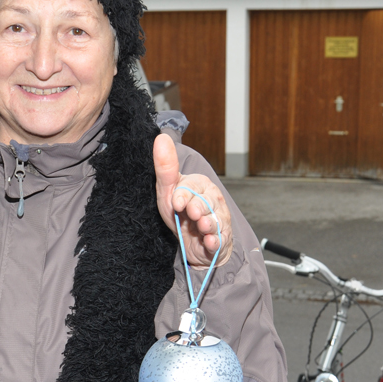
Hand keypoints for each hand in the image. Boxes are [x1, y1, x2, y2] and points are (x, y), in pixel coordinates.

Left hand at [153, 134, 232, 266]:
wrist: (192, 244)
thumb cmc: (180, 214)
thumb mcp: (168, 191)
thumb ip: (165, 168)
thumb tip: (161, 137)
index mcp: (201, 185)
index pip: (193, 187)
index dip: (184, 195)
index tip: (176, 202)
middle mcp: (213, 200)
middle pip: (207, 202)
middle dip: (199, 208)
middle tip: (193, 213)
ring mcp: (219, 220)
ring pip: (215, 220)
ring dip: (209, 224)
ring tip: (203, 227)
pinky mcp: (221, 239)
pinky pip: (220, 240)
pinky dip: (216, 242)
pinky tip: (210, 243)